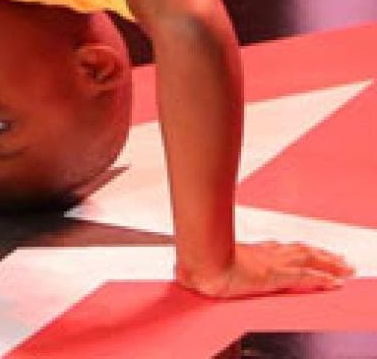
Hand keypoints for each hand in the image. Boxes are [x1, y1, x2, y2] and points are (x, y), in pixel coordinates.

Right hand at [175, 240, 353, 298]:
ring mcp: (270, 263)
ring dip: (328, 263)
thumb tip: (186, 271)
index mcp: (248, 252)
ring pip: (307, 259)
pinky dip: (321, 279)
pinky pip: (304, 277)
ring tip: (345, 267)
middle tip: (339, 258)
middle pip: (299, 251)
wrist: (197, 262)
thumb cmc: (195, 262)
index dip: (297, 251)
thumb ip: (201, 268)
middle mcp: (263, 254)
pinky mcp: (275, 275)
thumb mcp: (199, 264)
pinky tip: (335, 282)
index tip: (310, 252)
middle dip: (320, 254)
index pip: (280, 250)